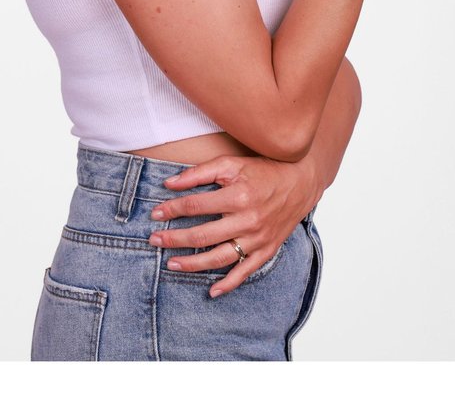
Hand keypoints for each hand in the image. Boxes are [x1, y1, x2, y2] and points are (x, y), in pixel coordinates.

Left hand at [146, 152, 323, 295]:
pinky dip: (229, 284)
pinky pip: (245, 271)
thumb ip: (200, 172)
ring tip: (171, 265)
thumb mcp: (231, 163)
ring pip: (219, 258)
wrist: (300, 181)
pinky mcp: (266, 250)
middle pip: (202, 235)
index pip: (195, 206)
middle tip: (154, 240)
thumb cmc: (262, 170)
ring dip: (193, 264)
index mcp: (237, 196)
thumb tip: (169, 183)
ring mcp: (257, 238)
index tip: (155, 214)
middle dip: (174, 239)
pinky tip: (212, 291)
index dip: (172, 209)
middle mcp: (247, 220)